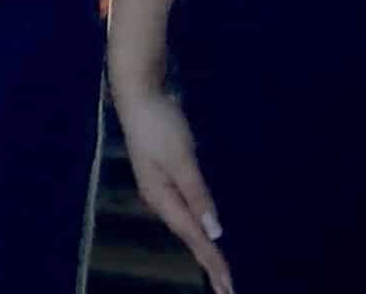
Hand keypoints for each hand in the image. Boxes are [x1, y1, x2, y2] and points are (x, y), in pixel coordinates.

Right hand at [111, 76, 230, 292]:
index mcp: (161, 198)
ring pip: (185, 224)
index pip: (193, 237)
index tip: (228, 288)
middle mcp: (159, 198)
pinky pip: (184, 208)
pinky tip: (202, 228)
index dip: (212, 262)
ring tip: (217, 267)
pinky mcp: (164, 172)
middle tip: (226, 288)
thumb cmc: (159, 125)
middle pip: (187, 235)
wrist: (137, 92)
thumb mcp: (182, 159)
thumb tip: (215, 232)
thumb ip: (199, 196)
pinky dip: (197, 224)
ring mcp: (159, 185)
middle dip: (207, 261)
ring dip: (202, 245)